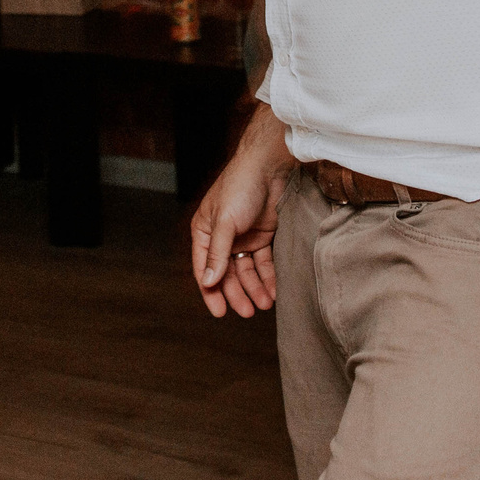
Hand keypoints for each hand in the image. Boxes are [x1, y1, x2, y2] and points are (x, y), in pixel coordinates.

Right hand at [190, 115, 293, 318]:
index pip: (205, 268)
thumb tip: (208, 282)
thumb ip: (217, 253)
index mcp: (204, 231)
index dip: (211, 292)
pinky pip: (264, 262)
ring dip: (254, 287)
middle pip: (227, 272)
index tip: (220, 312)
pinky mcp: (263, 235)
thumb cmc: (240, 187)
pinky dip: (268, 276)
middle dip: (237, 293)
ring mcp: (243, 236)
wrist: (270, 166)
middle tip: (247, 312)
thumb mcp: (225, 222)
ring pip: (246, 270)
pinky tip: (274, 290)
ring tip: (264, 304)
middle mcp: (222, 237)